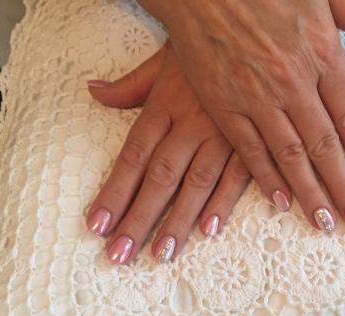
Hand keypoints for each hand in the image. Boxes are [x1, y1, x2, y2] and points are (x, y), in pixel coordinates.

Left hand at [86, 42, 250, 263]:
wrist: (250, 31)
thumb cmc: (202, 51)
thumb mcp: (160, 62)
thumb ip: (128, 86)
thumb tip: (92, 91)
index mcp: (163, 108)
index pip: (132, 158)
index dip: (114, 192)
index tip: (97, 225)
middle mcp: (189, 125)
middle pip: (160, 178)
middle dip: (139, 219)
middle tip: (121, 255)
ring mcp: (222, 135)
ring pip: (196, 183)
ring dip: (178, 220)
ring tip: (162, 253)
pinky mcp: (251, 141)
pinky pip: (239, 174)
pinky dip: (225, 201)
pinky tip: (211, 229)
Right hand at [137, 0, 344, 230]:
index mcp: (320, 53)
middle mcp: (292, 81)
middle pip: (324, 145)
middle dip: (343, 186)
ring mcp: (256, 97)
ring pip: (290, 155)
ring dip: (311, 192)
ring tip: (326, 222)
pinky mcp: (224, 106)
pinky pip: (250, 150)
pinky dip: (267, 178)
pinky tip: (283, 201)